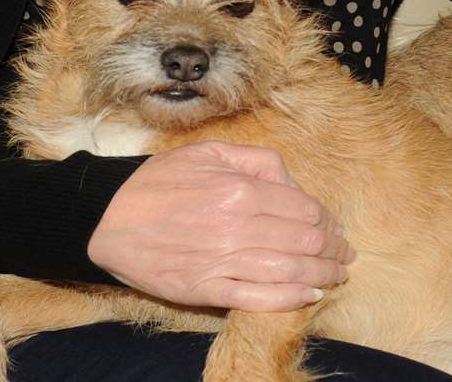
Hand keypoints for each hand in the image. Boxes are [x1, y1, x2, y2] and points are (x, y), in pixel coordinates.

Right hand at [87, 141, 354, 311]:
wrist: (106, 219)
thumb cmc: (158, 182)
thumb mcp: (208, 152)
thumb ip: (257, 161)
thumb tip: (294, 182)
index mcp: (239, 189)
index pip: (304, 209)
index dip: (328, 222)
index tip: (336, 229)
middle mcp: (237, 226)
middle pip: (304, 242)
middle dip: (333, 251)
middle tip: (345, 256)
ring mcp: (222, 261)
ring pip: (289, 272)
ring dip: (321, 276)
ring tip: (336, 277)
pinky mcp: (206, 290)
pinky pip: (259, 297)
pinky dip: (290, 299)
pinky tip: (308, 296)